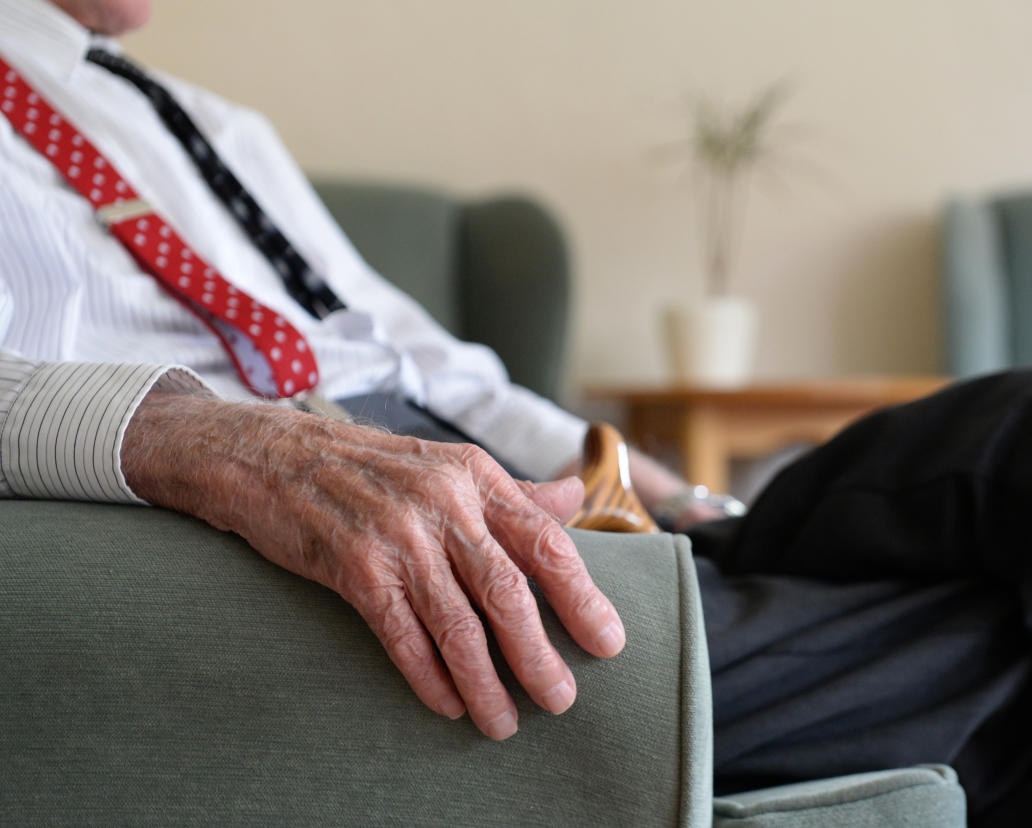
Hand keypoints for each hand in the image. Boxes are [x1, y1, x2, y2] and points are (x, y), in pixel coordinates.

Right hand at [121, 391, 625, 739]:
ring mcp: (397, 535)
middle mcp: (442, 502)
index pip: (545, 540)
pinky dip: (428, 676)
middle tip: (562, 699)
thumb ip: (512, 492)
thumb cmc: (366, 465)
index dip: (582, 595)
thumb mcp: (446, 464)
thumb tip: (574, 502)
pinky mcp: (354, 566)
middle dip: (540, 653)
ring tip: (504, 722)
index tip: (609, 641)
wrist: (269, 454)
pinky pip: (403, 634)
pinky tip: (449, 705)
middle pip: (509, 590)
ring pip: (458, 623)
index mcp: (474, 475)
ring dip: (486, 681)